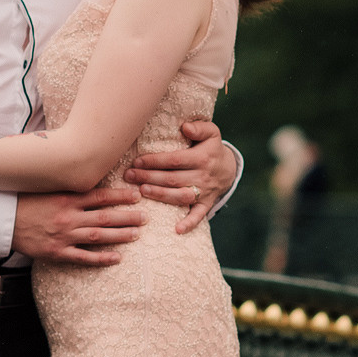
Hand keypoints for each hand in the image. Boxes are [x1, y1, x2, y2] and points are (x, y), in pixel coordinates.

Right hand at [12, 186, 145, 266]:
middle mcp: (68, 217)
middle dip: (127, 217)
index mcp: (66, 199)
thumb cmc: (23, 201)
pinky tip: (116, 258)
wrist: (2, 221)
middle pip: (104, 217)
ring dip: (119, 235)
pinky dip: (100, 258)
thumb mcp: (45, 188)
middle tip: (146, 217)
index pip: (99, 196)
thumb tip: (87, 179)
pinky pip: (82, 257)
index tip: (136, 195)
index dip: (120, 196)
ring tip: (137, 234)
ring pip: (98, 236)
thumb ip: (66, 187)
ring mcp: (64, 236)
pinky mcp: (57, 252)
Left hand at [124, 119, 236, 233]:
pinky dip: (189, 223)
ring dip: (160, 195)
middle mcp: (203, 176)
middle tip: (129, 176)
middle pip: (173, 178)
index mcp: (202, 157)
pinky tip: (177, 229)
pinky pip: (199, 215)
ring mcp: (205, 191)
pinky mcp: (206, 203)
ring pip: (180, 196)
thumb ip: (199, 127)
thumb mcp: (212, 132)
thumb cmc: (211, 148)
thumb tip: (185, 127)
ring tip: (142, 191)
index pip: (174, 160)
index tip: (136, 161)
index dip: (155, 161)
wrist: (229, 168)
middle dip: (149, 177)